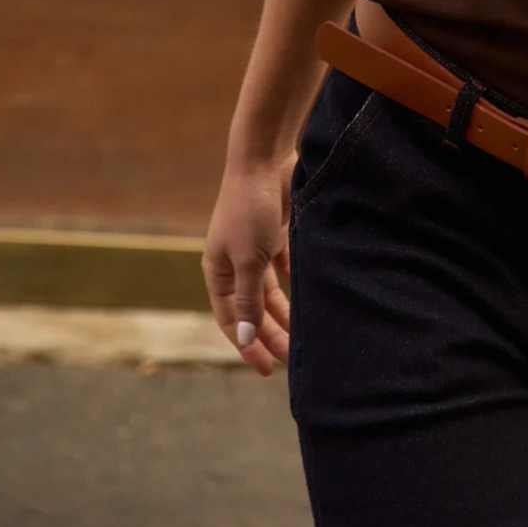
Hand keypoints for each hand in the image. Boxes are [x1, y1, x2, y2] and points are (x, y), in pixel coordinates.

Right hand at [202, 158, 294, 375]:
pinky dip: (296, 286)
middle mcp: (235, 264)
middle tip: (292, 359)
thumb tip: (246, 340)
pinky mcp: (278, 235)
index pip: (231, 320)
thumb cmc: (249, 208)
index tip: (267, 369)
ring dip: (285, 314)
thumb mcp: (248, 259)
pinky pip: (286, 269)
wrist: (265, 158)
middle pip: (253, 310)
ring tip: (303, 336)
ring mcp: (256, 249)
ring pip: (271, 292)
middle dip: (270, 334)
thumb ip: (249, 300)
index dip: (247, 346)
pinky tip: (309, 301)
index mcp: (218, 272)